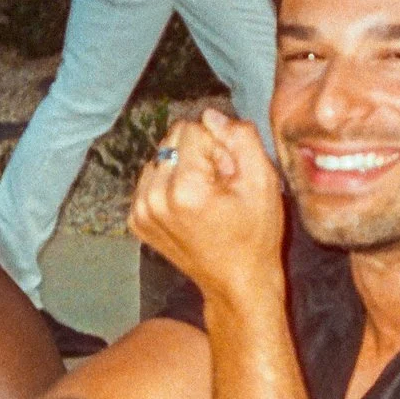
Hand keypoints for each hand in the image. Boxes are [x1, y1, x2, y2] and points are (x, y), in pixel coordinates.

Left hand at [128, 108, 284, 306]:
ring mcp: (141, 211)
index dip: (218, 146)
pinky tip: (189, 207)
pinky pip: (150, 179)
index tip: (230, 175)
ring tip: (204, 198)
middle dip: (198, 154)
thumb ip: (240, 138)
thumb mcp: (263, 182)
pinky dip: (169, 185)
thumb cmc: (255, 235)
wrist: (236, 282)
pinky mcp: (136, 220)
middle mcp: (154, 198)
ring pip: (160, 157)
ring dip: (182, 169)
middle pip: (172, 139)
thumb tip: (211, 116)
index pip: (194, 129)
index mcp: (184, 189)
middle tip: (218, 187)